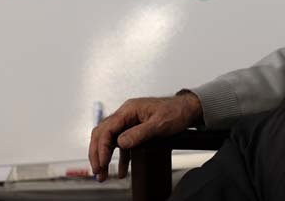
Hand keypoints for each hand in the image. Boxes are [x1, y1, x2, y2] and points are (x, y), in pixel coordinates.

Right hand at [88, 92, 202, 181]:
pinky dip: (120, 157)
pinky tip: (122, 170)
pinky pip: (122, 144)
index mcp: (129, 110)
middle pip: (103, 134)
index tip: (102, 162)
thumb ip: (139, 133)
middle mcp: (126, 114)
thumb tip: (121, 142)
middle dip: (97, 153)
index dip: (101, 147)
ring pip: (110, 140)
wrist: (187, 109)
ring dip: (105, 157)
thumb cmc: (176, 111)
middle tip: (98, 170)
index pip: (107, 129)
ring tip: (103, 174)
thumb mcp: (159, 123)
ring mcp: (130, 121)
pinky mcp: (135, 129)